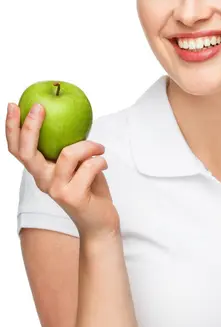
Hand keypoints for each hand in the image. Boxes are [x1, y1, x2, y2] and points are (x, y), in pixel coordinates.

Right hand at [5, 102, 119, 239]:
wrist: (100, 222)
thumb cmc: (89, 187)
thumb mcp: (76, 164)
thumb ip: (69, 146)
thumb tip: (69, 113)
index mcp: (40, 172)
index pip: (17, 149)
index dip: (11, 128)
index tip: (14, 104)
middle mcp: (43, 181)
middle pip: (27, 151)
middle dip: (30, 126)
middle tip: (40, 106)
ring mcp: (56, 190)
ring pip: (68, 153)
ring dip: (89, 145)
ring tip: (100, 148)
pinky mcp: (73, 197)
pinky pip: (89, 166)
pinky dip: (100, 160)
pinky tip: (104, 163)